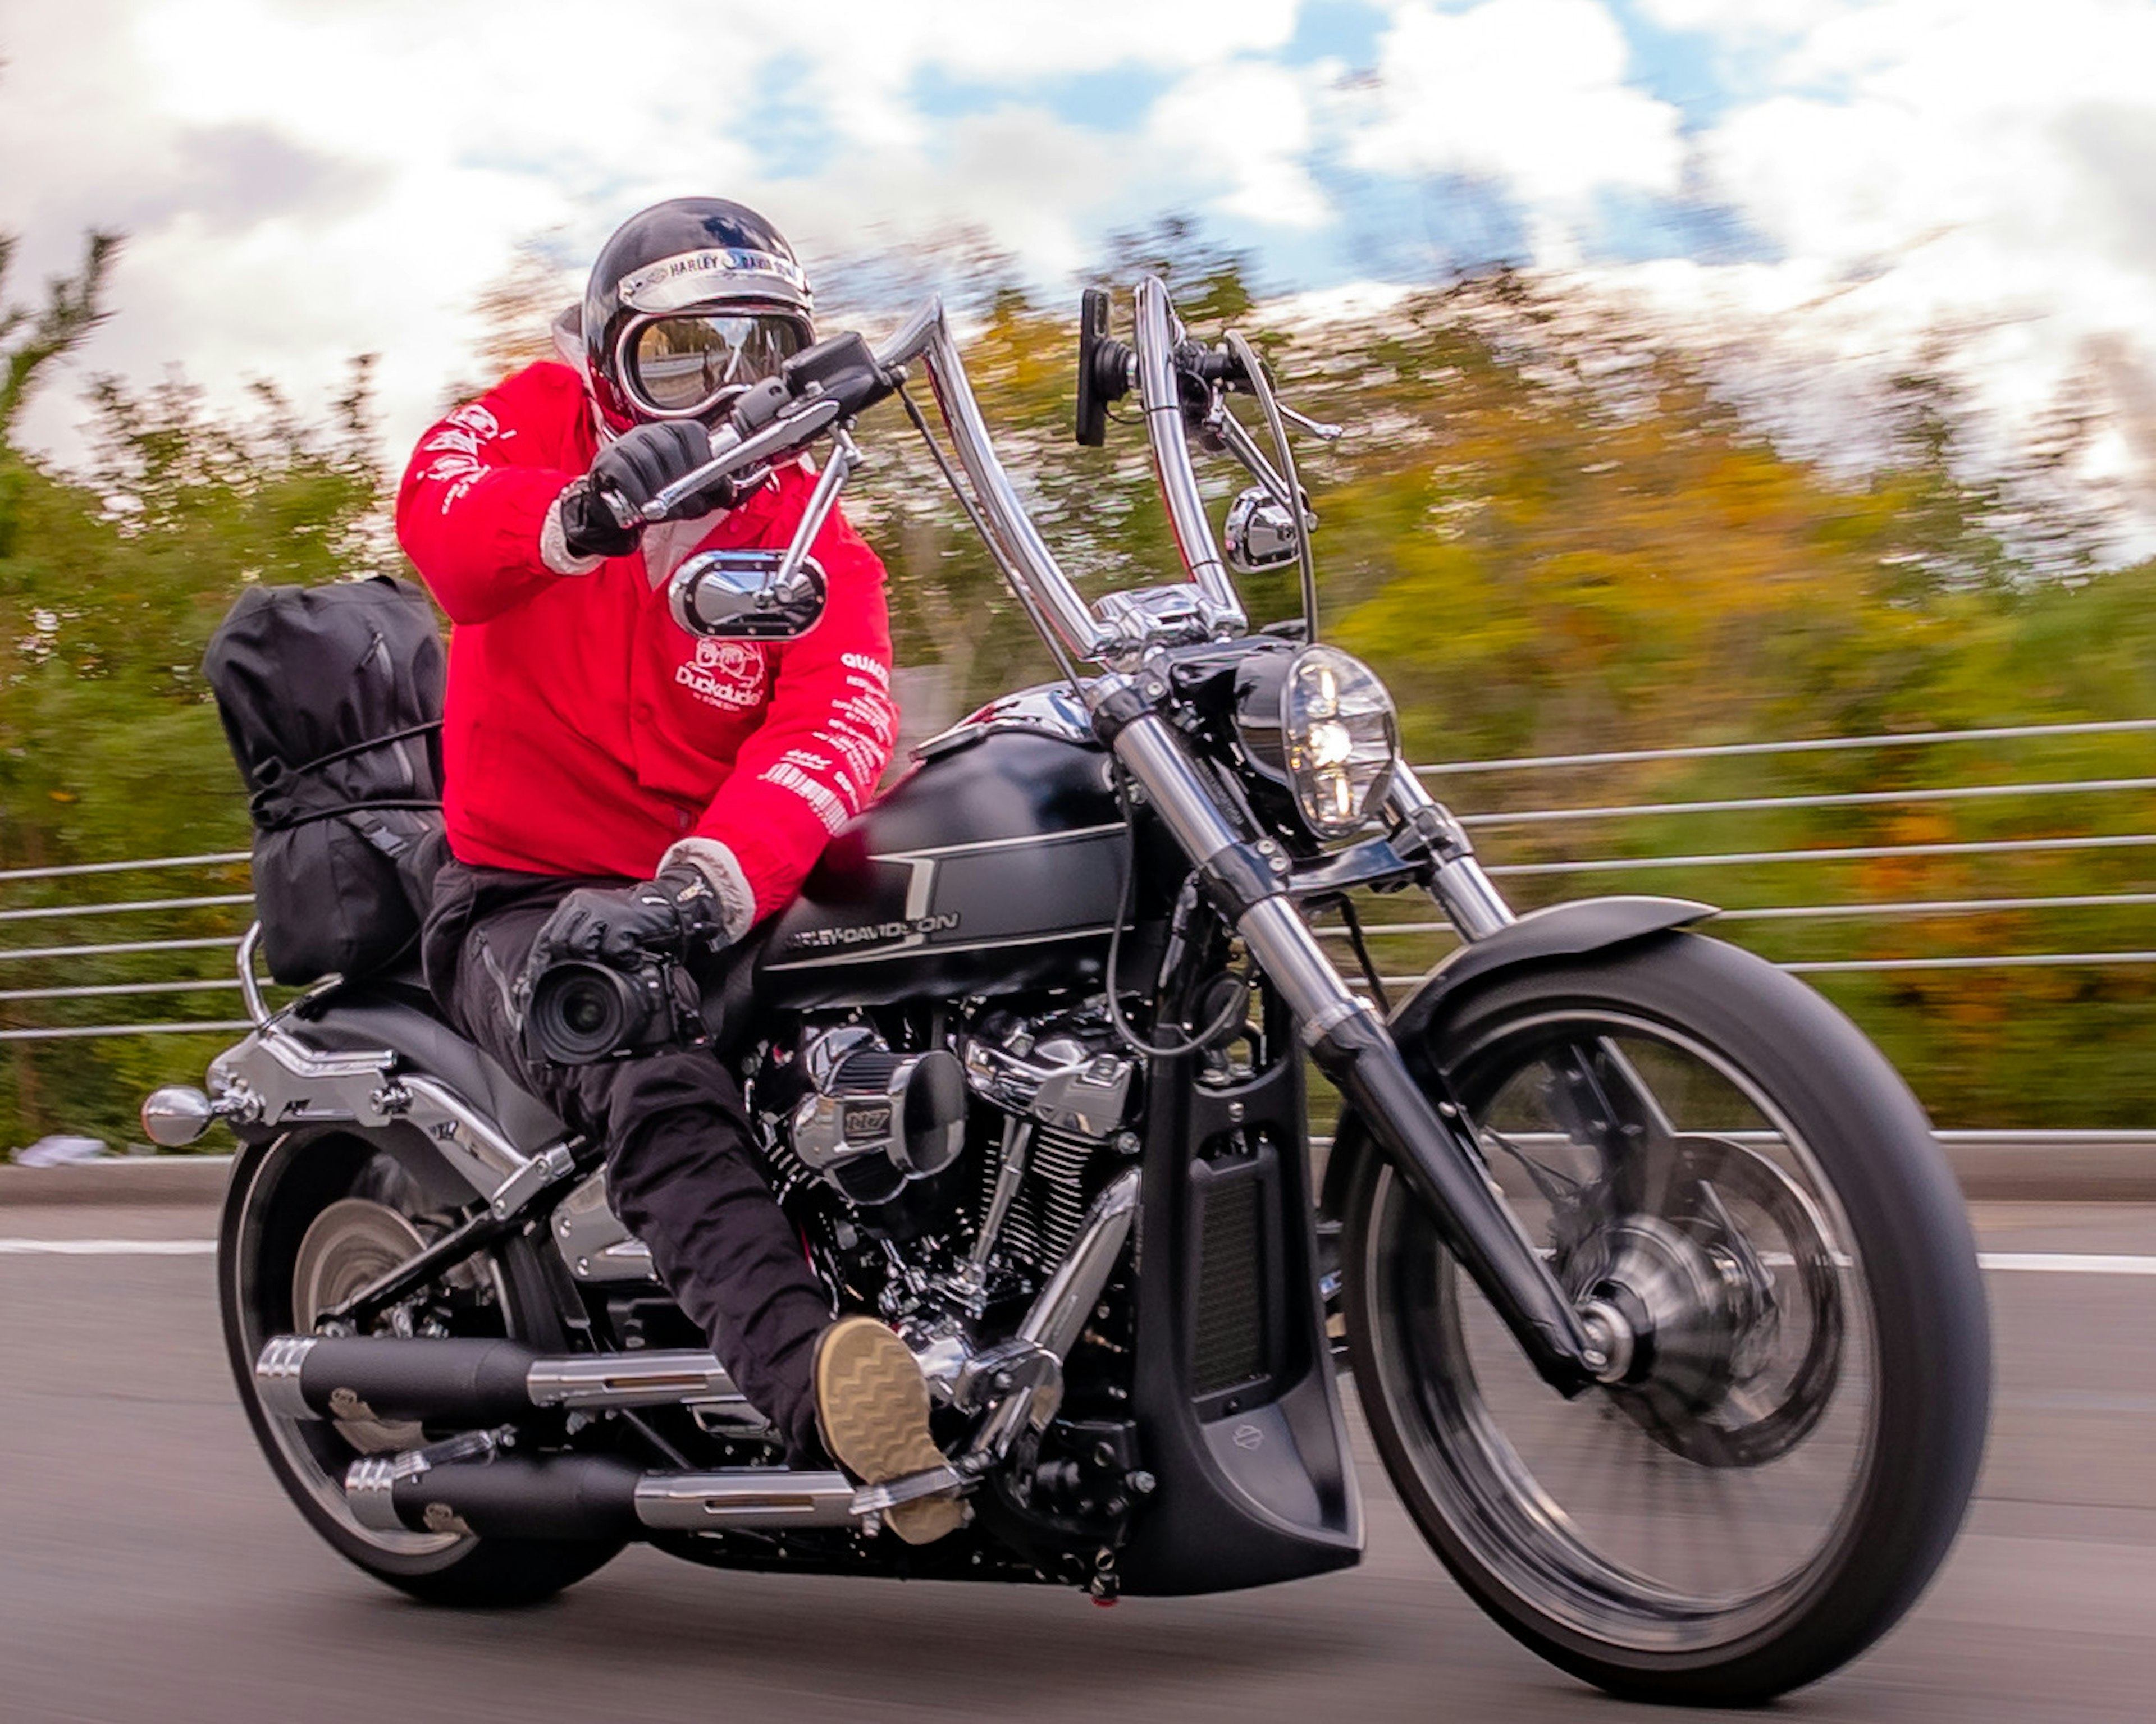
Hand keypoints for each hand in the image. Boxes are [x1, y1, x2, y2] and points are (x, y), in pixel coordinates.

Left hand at [525, 866, 729, 975]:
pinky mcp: (625, 920)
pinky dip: (621, 961)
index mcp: (574, 905)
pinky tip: (631, 963)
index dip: (541, 964)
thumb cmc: (634, 925)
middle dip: (565, 967)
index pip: (546, 937)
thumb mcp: (599, 928)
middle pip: (559, 943)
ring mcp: (604, 910)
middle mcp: (584, 904)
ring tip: (610, 970)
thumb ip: (578, 942)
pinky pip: (612, 949)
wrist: (671, 905)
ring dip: (594, 964)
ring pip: (580, 947)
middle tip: (581, 983)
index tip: (540, 986)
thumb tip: (550, 975)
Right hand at [558, 422, 749, 559]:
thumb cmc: (655, 498)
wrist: (615, 512)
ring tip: (663, 509)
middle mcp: (648, 434)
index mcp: (672, 435)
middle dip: (684, 482)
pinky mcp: (608, 464)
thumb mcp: (688, 494)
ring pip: (649, 462)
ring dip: (660, 493)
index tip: (708, 483)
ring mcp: (625, 446)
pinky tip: (643, 507)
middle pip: (671, 448)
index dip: (704, 459)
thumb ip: (711, 491)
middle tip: (687, 504)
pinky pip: (627, 477)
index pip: (692, 433)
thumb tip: (728, 491)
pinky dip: (639, 497)